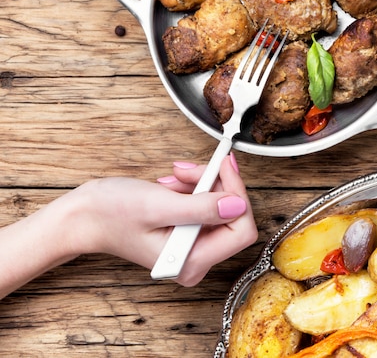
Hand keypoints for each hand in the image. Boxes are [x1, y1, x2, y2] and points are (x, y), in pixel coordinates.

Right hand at [70, 154, 257, 285]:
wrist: (85, 216)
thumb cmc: (111, 214)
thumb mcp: (158, 206)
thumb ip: (201, 208)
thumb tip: (238, 205)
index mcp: (191, 261)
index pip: (241, 229)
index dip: (237, 193)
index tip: (224, 165)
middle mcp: (196, 259)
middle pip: (233, 215)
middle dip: (215, 185)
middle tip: (189, 170)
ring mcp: (193, 247)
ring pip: (220, 205)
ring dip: (201, 183)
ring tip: (173, 179)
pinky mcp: (189, 233)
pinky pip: (207, 204)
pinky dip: (194, 187)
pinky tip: (171, 185)